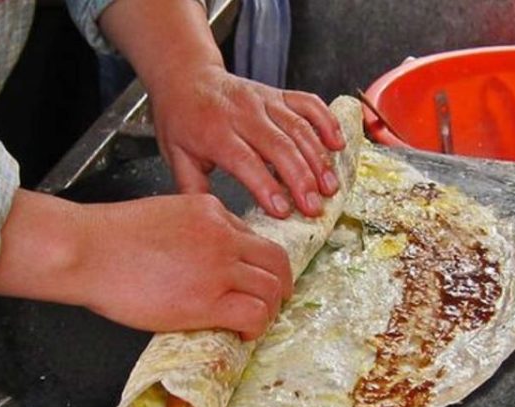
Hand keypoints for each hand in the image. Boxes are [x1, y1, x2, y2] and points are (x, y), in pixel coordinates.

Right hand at [0, 191, 292, 340]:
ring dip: (270, 307)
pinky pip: (255, 313)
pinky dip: (257, 326)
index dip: (255, 262)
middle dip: (279, 282)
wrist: (86, 250)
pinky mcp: (209, 299)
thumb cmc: (107, 240)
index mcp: (210, 210)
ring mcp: (219, 265)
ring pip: (272, 287)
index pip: (251, 236)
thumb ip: (188, 234)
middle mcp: (223, 234)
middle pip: (275, 259)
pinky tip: (242, 333)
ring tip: (258, 322)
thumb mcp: (160, 218)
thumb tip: (196, 264)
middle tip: (273, 300)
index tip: (249, 279)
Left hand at [147, 65, 345, 218]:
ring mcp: (264, 100)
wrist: (186, 77)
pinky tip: (338, 145)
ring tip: (331, 187)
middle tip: (315, 207)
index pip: (245, 160)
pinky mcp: (278, 93)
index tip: (284, 211)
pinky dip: (327, 122)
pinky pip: (308, 103)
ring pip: (299, 128)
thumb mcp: (176, 156)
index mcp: (215, 132)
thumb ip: (193, 189)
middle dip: (301, 179)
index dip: (266, 186)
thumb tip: (212, 222)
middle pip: (279, 146)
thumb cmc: (181, 121)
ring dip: (319, 159)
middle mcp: (243, 113)